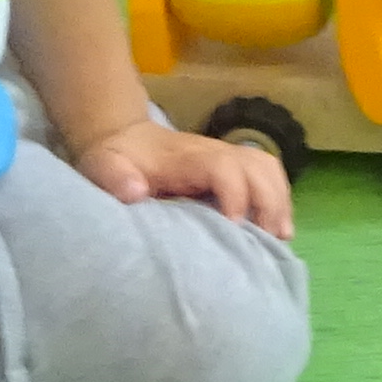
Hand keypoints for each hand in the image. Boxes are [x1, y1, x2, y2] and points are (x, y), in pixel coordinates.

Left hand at [75, 112, 295, 238]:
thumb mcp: (102, 166)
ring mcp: (227, 159)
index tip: (233, 228)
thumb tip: (136, 192)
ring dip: (280, 203)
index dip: (235, 195)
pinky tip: (276, 231)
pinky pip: (268, 177)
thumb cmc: (115, 159)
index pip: (224, 167)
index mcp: (187, 157)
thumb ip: (114, 177)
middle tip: (267, 242)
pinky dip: (279, 201)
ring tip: (279, 239)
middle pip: (258, 167)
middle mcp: (214, 152)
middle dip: (269, 203)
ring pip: (269, 170)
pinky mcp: (233, 169)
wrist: (124, 139)